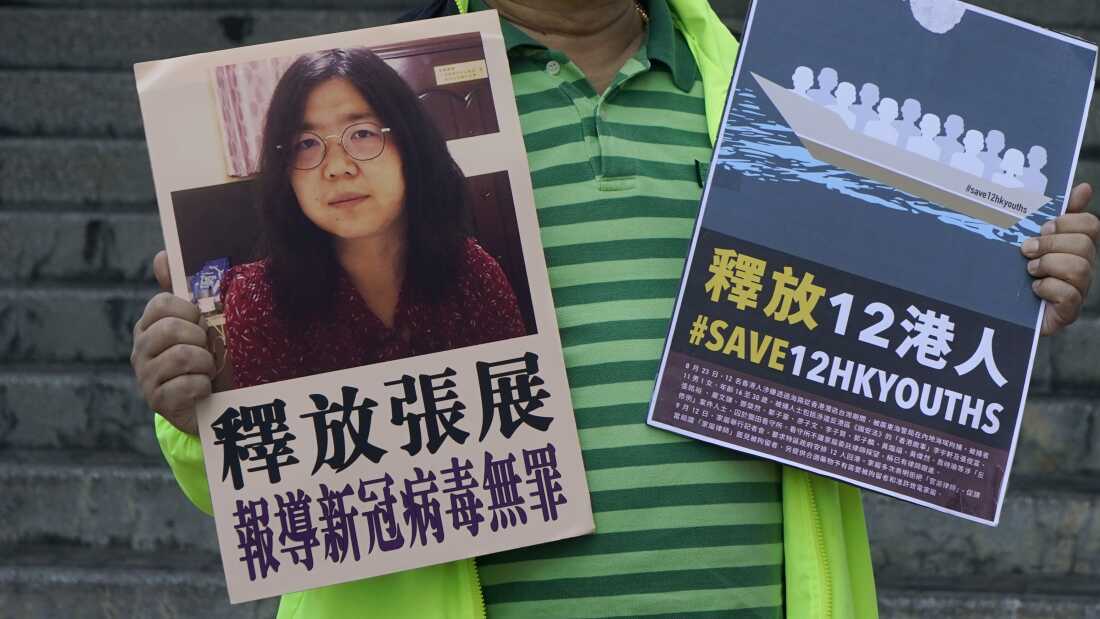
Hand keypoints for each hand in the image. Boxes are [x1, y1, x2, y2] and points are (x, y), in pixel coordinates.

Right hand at [130, 250, 213, 434]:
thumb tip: (162, 255)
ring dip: (206, 363)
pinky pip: (188, 386)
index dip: (188, 311)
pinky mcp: (158, 403)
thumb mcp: (197, 323)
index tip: (200, 322)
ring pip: (182, 356)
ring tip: (208, 369)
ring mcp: (146, 377)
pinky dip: (204, 386)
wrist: (209, 404)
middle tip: (208, 349)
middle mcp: (141, 350)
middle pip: (170, 329)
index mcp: (149, 326)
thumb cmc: (204, 356)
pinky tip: (204, 390)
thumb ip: (181, 290)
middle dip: (200, 338)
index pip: (161, 304)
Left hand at [1022, 183, 1098, 335]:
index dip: (1067, 222)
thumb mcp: (1028, 237)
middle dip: (1051, 244)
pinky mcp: (1068, 311)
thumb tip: (1083, 187)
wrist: (998, 308)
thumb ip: (1052, 214)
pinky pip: (1069, 295)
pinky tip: (1034, 288)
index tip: (1043, 227)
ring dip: (1048, 265)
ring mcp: (1078, 290)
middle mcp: (1082, 266)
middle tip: (1027, 250)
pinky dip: (1048, 288)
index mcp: (1075, 246)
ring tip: (1029, 270)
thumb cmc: (1015, 269)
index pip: (1090, 224)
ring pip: (1079, 268)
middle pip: (1084, 245)